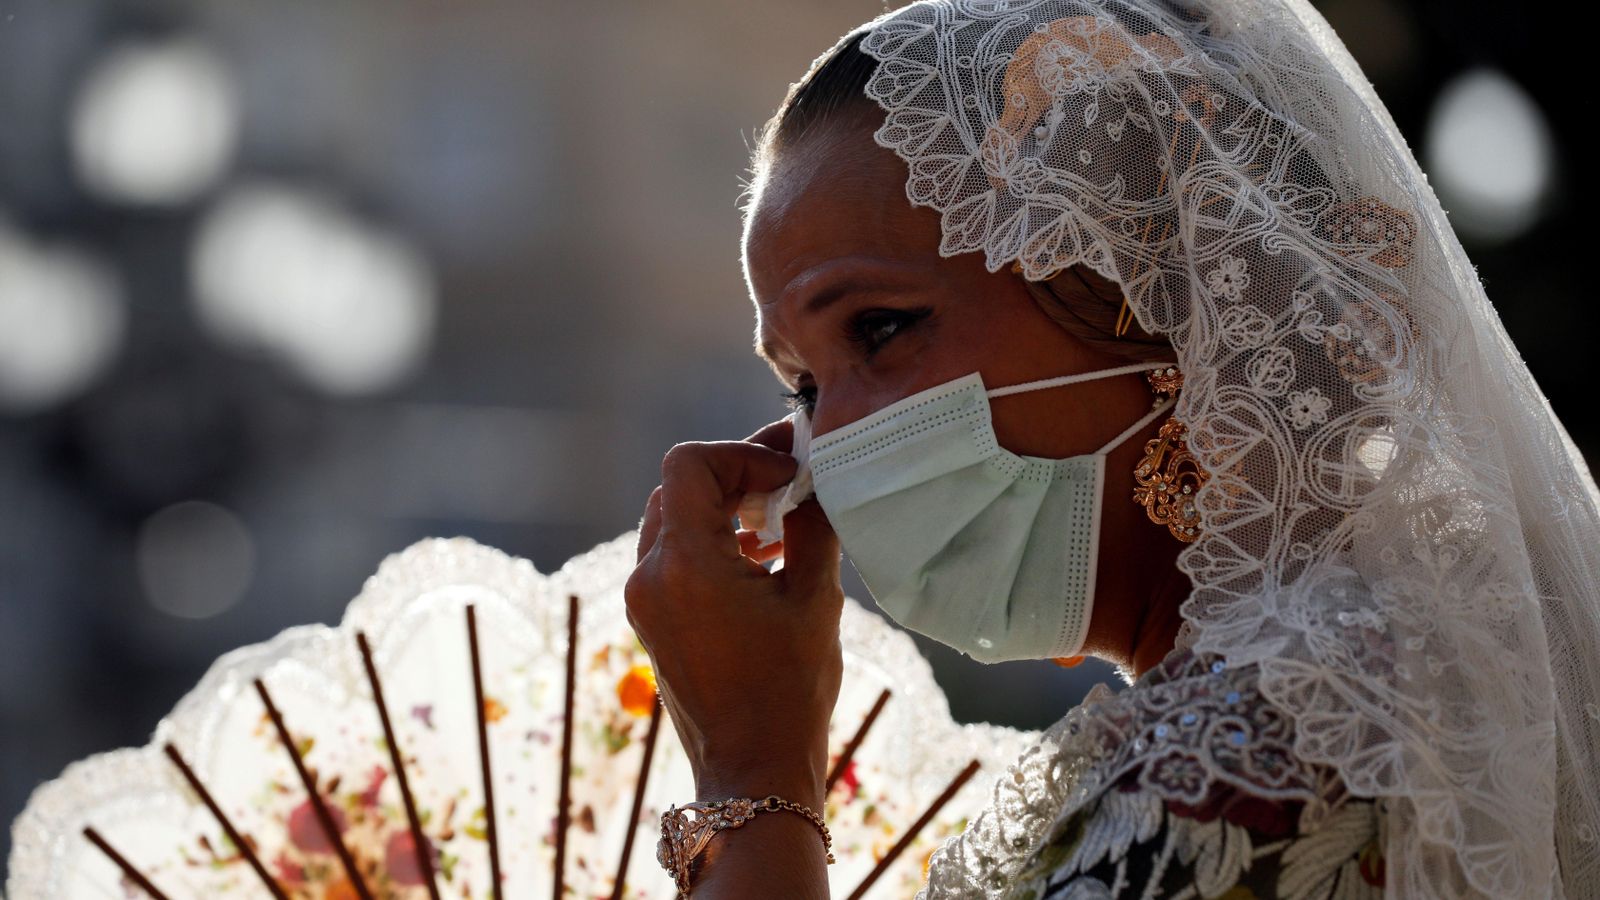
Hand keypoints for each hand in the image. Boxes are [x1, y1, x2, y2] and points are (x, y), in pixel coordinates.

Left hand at [625, 418, 843, 809]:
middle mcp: (650, 575)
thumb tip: (814, 482)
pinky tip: (762, 556)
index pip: (691, 463)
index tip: (789, 476)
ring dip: (723, 508)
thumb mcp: (815, 599)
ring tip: (782, 523)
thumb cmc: (789, 692)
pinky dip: (711, 541)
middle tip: (790, 485)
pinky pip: (673, 556)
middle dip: (736, 477)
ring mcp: (644, 600)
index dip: (743, 454)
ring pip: (673, 519)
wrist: (754, 772)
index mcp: (685, 563)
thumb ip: (813, 526)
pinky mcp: (651, 620)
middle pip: (679, 486)